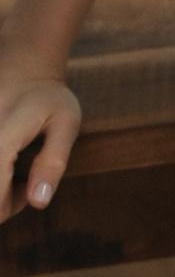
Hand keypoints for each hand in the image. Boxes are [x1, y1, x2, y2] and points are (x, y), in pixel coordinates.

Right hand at [0, 43, 81, 222]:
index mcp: (0, 142)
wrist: (20, 69)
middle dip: (0, 202)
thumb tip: (39, 202)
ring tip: (10, 169)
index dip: (10, 207)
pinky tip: (1, 160)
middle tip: (22, 181)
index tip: (31, 188)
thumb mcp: (65, 123)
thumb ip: (52, 162)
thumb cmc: (48, 98)